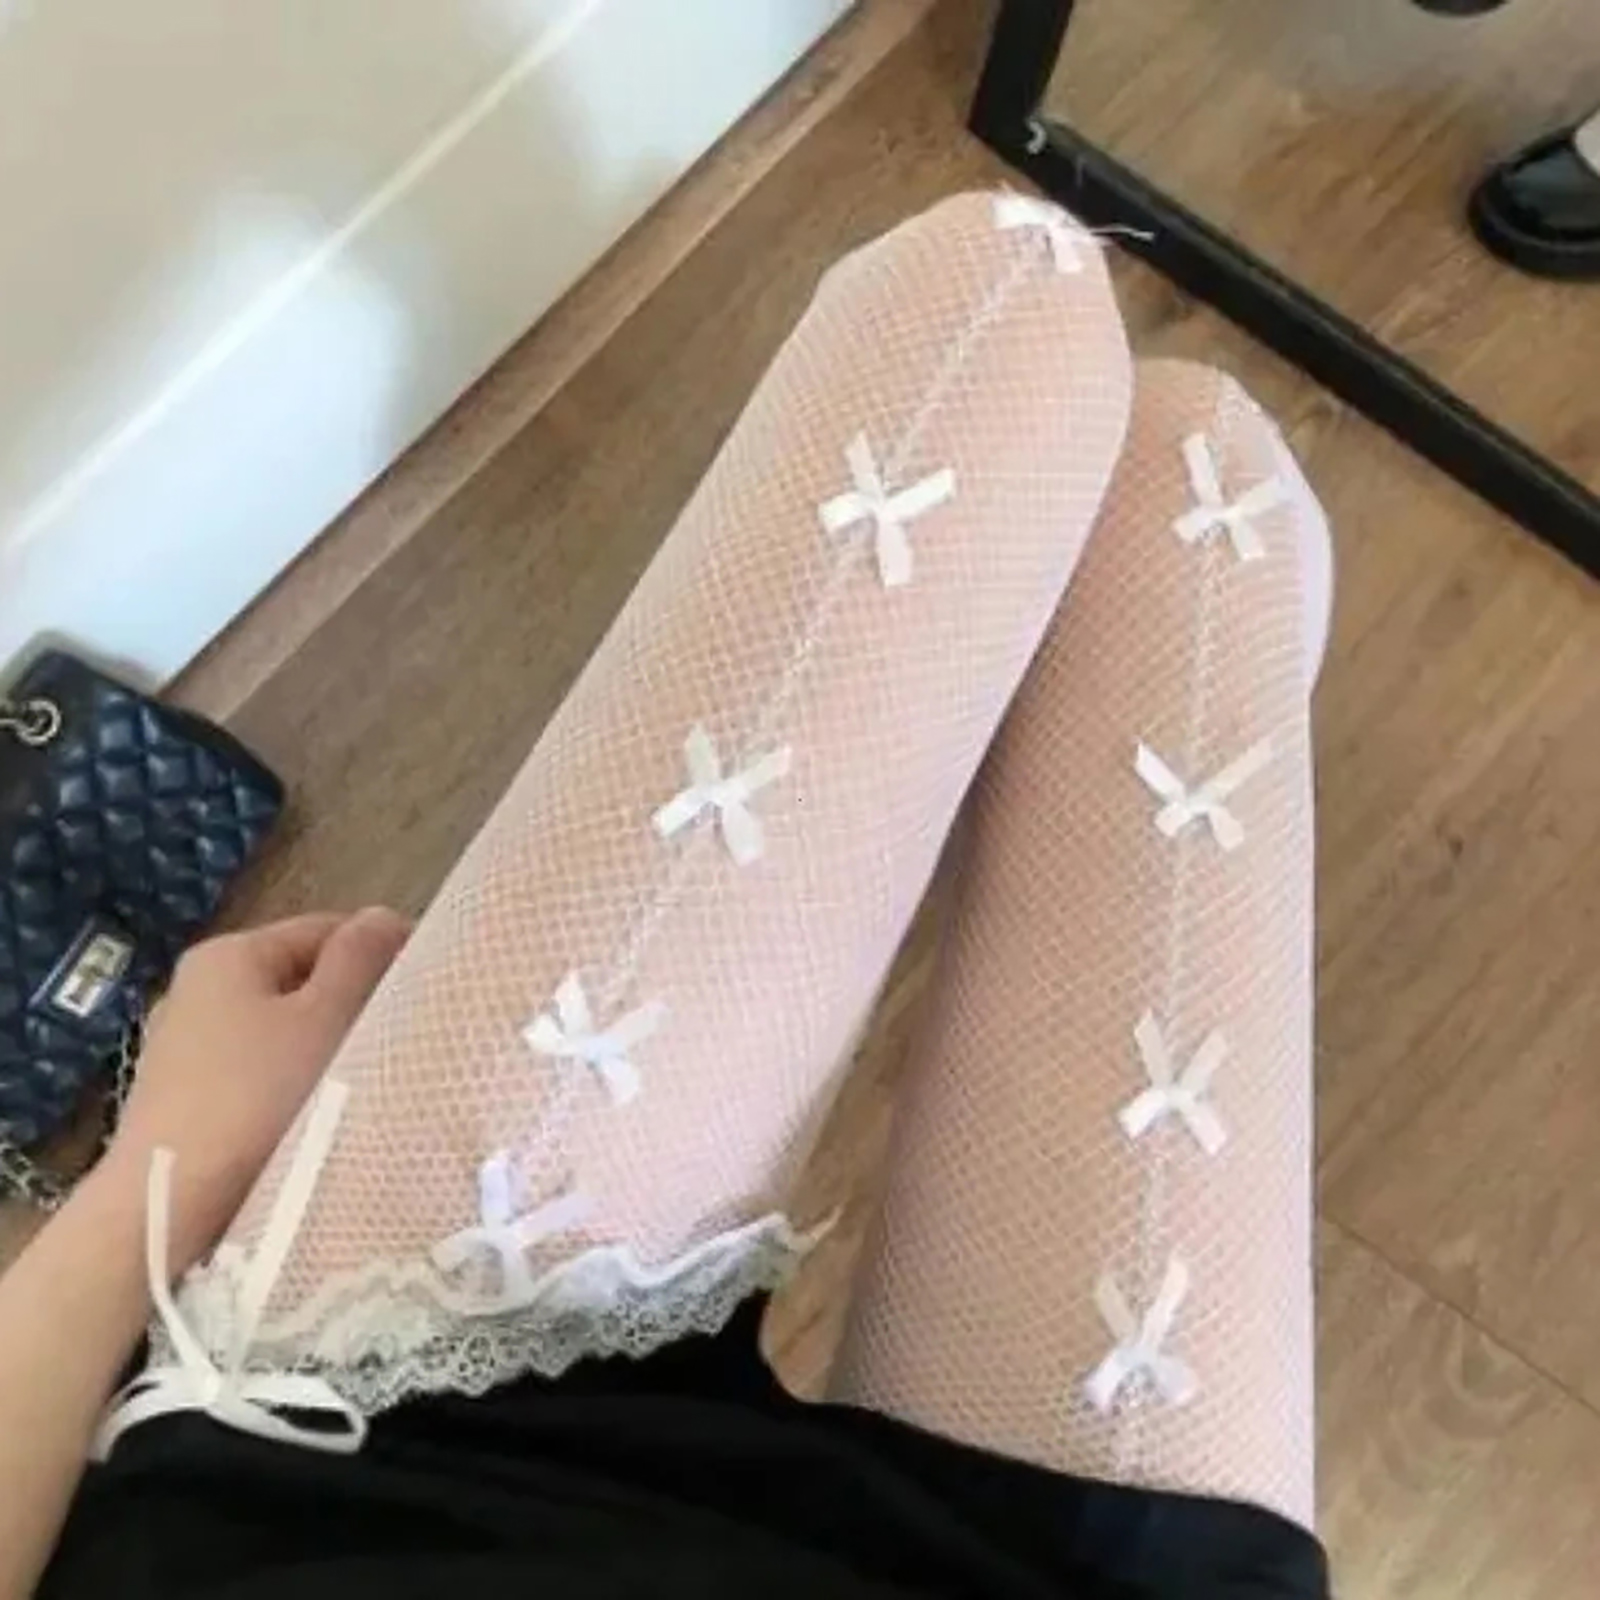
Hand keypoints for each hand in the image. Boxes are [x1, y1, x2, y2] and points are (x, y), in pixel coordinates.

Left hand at [104, 909, 409, 1272]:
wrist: (170, 1205)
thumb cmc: (258, 1097)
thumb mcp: (324, 1018)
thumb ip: (359, 960)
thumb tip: (382, 915)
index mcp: (229, 954)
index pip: (324, 930)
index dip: (381, 951)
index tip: (426, 989)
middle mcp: (194, 990)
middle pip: (297, 981)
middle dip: (348, 1004)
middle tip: (400, 1038)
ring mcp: (180, 1049)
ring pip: (275, 1032)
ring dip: (320, 1049)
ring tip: (364, 1082)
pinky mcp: (178, 1102)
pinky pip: (251, 1075)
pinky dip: (286, 1085)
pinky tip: (313, 1118)